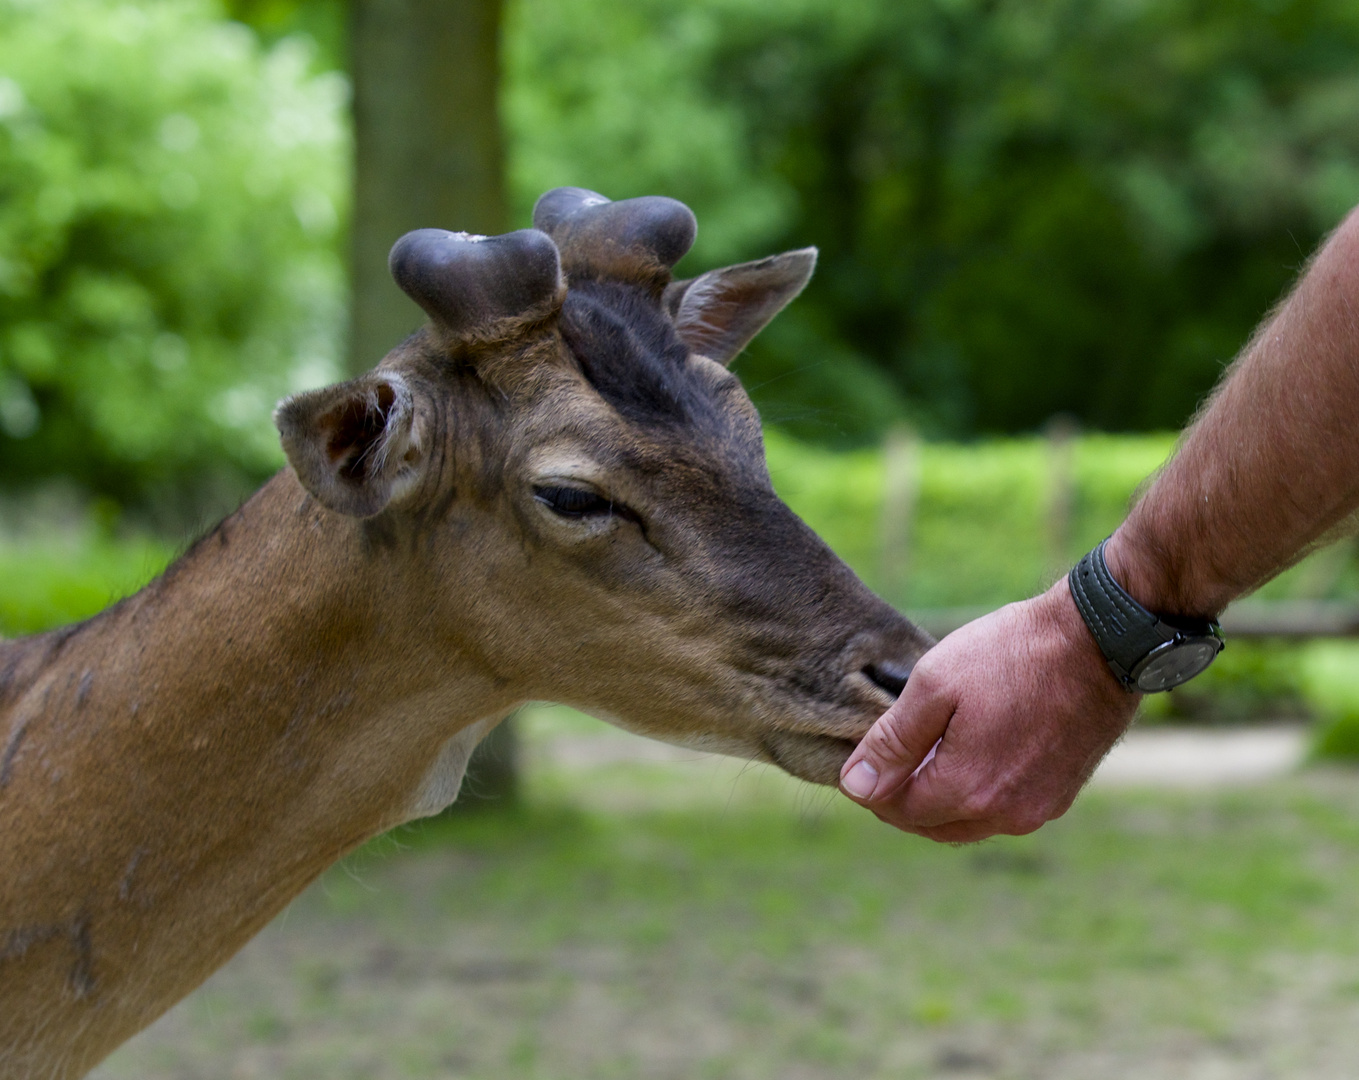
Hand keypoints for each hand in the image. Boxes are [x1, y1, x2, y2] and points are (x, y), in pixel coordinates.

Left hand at [839, 578, 1138, 841]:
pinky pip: (1001, 812)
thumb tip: (855, 786)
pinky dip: (973, 794)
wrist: (1099, 641)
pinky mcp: (1059, 796)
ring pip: (966, 822)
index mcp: (966, 789)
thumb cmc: (1011, 654)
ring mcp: (1037, 809)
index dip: (870, 787)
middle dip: (900, 798)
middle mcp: (1003, 815)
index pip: (896, 810)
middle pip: (930, 824)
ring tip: (922, 756)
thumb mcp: (936, 684)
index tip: (859, 758)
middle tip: (884, 758)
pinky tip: (966, 756)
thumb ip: (893, 742)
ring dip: (937, 799)